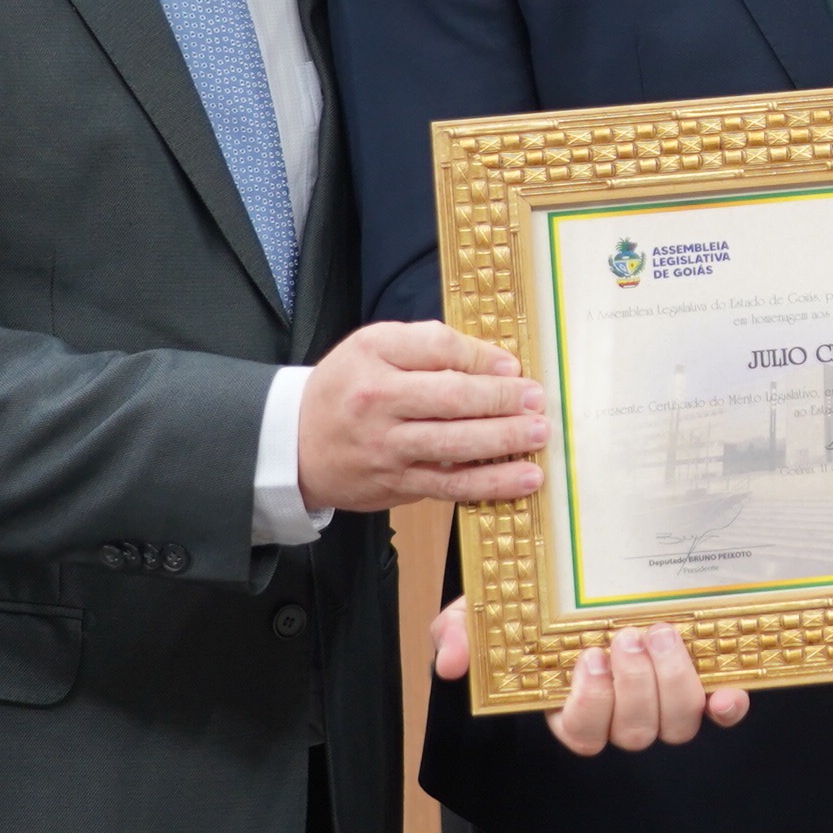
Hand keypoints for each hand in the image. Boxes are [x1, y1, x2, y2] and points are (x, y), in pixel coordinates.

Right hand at [295, 322, 547, 512]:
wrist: (294, 444)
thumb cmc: (348, 388)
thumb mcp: (375, 347)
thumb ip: (431, 346)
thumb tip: (496, 363)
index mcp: (375, 357)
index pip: (437, 349)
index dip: (481, 357)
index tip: (514, 366)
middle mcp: (378, 402)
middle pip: (452, 399)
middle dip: (503, 400)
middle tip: (537, 400)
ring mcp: (387, 449)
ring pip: (455, 446)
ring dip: (505, 441)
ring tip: (539, 435)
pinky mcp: (397, 485)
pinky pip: (451, 486)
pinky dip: (492, 484)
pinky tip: (524, 480)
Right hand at [432, 599, 750, 754]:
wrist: (578, 577)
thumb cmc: (532, 605)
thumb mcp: (485, 612)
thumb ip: (461, 634)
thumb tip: (448, 662)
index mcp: (568, 705)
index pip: (581, 733)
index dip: (591, 704)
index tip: (589, 657)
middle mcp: (618, 713)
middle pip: (633, 732)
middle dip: (635, 686)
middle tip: (630, 636)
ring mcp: (661, 703)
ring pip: (674, 726)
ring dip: (674, 684)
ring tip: (662, 634)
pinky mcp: (702, 688)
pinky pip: (719, 713)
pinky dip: (727, 706)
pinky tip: (728, 689)